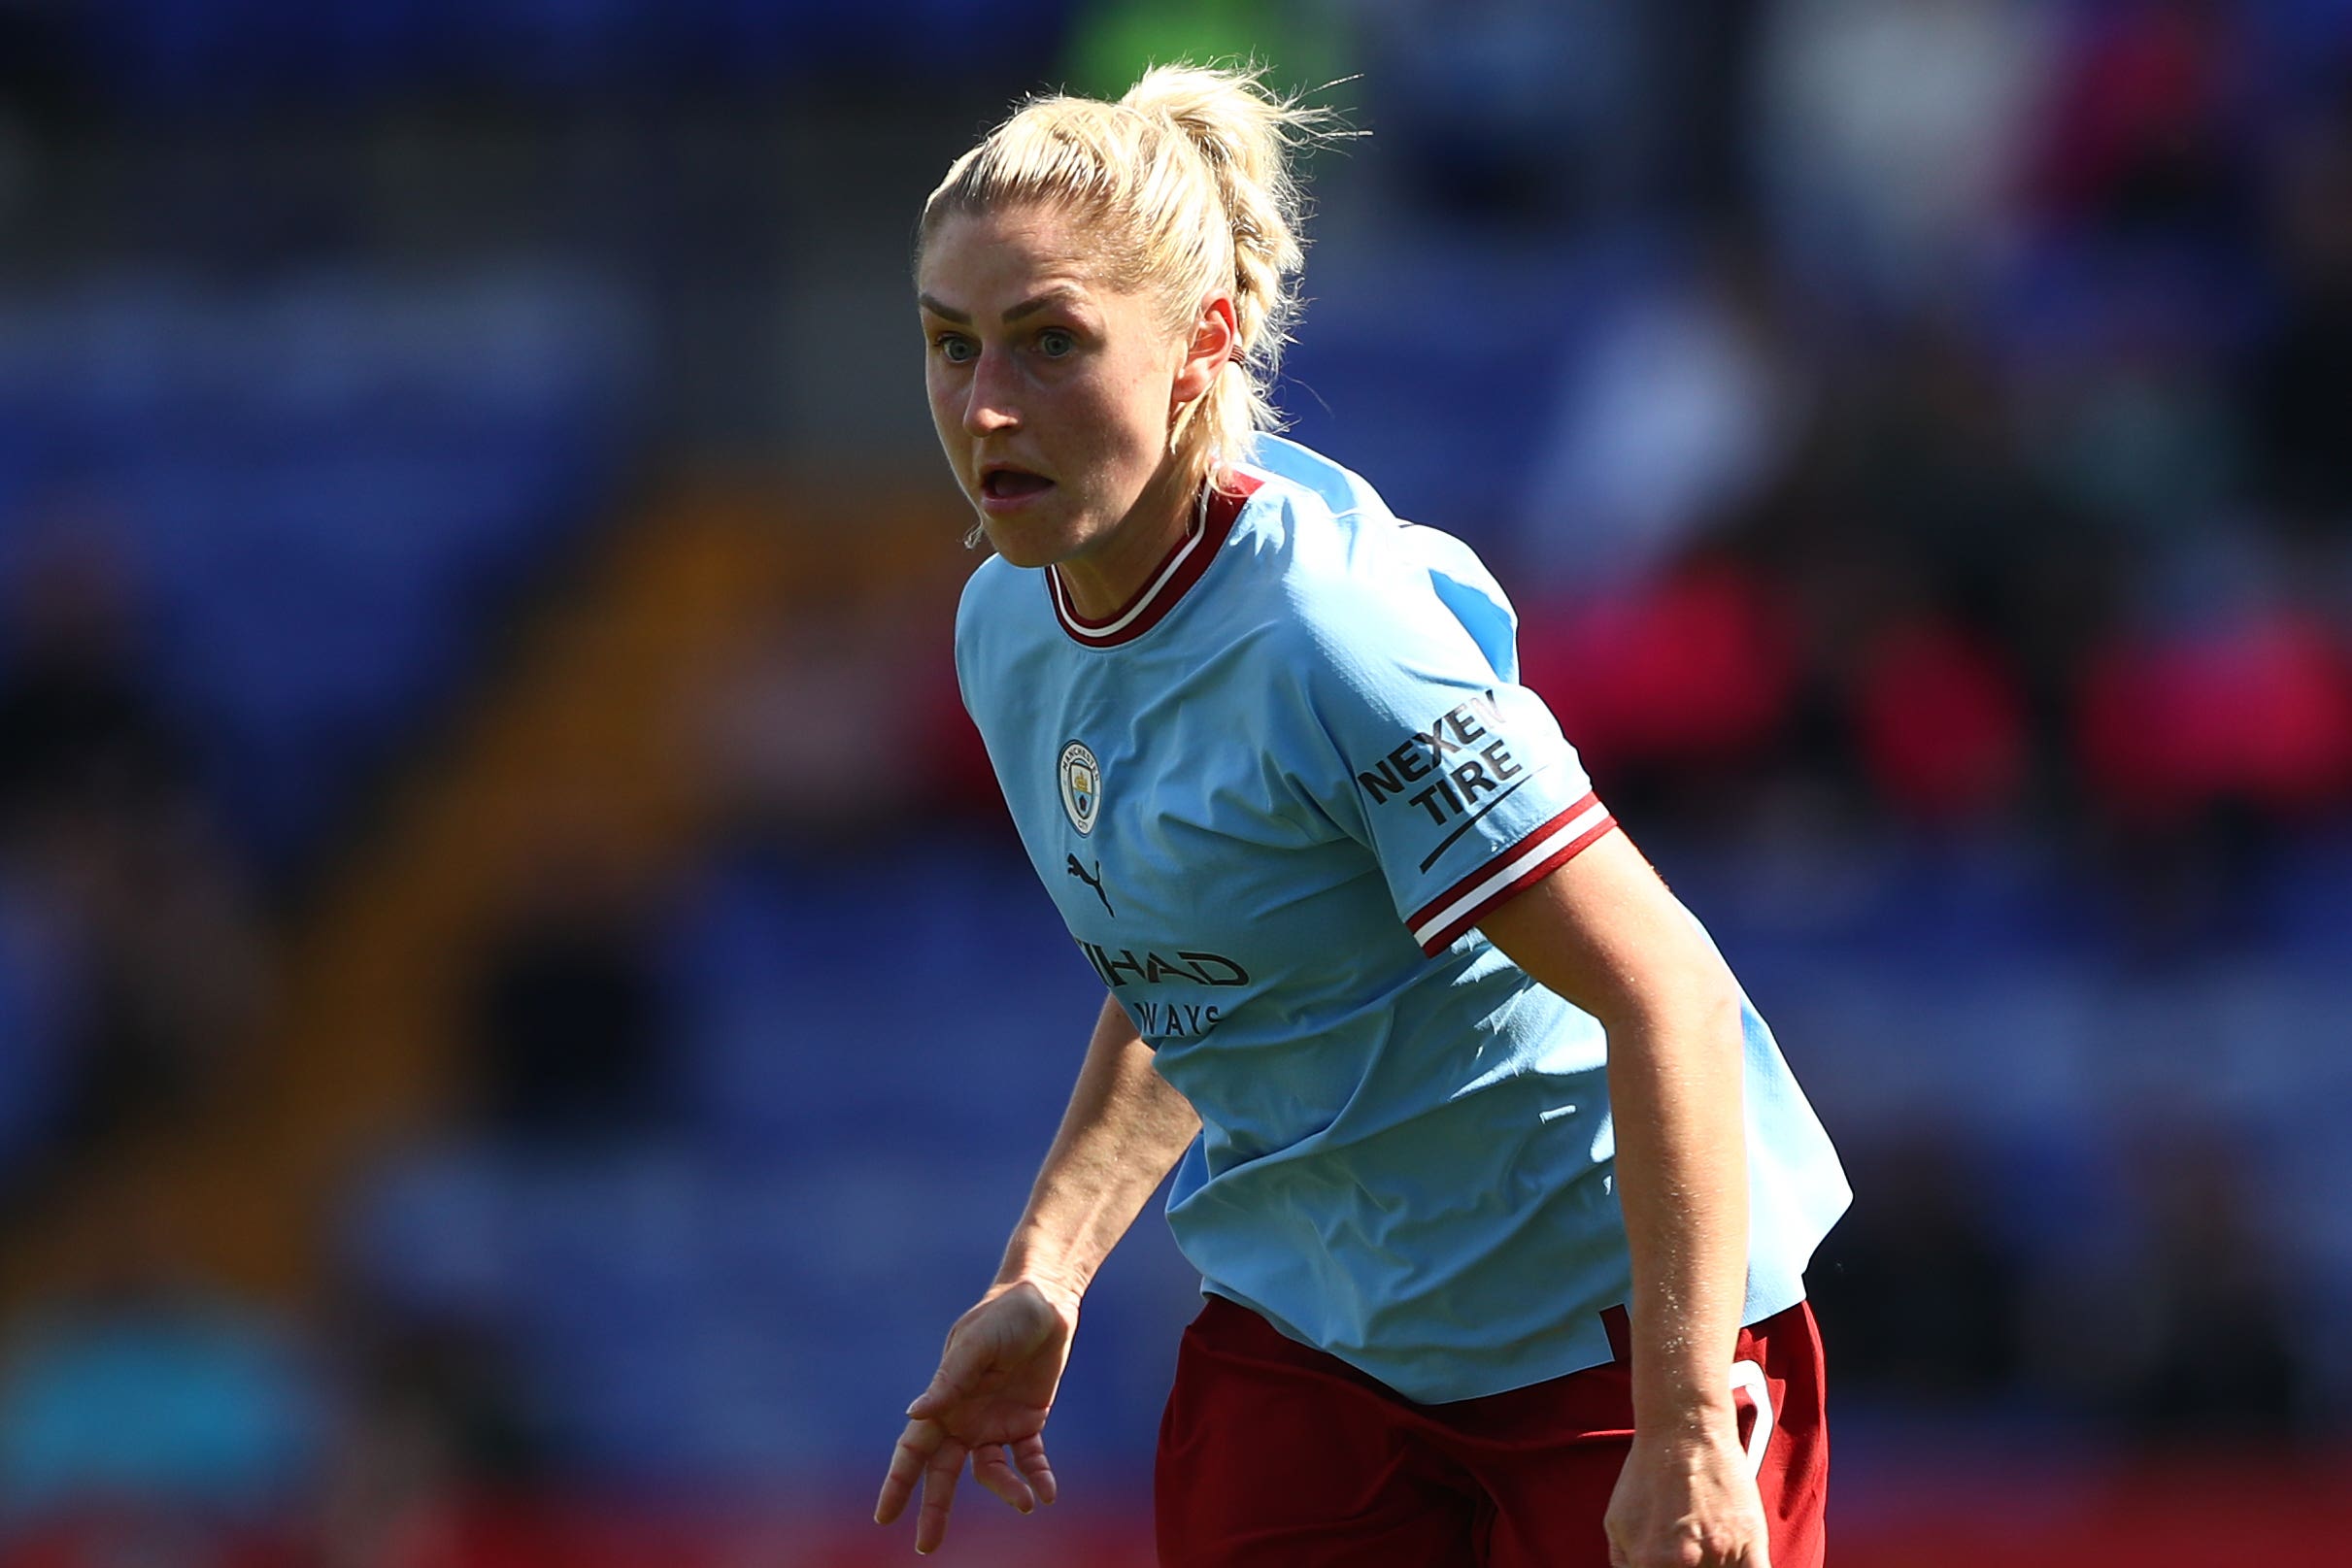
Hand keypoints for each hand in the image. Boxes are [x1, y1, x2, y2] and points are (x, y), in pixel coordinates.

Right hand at [875, 1279, 1077, 1553]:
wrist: (1044, 1301)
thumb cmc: (1003, 1316)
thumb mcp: (976, 1344)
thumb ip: (950, 1380)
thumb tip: (915, 1414)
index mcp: (943, 1401)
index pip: (914, 1448)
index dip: (898, 1481)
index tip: (883, 1516)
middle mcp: (963, 1418)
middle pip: (943, 1472)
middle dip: (934, 1508)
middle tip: (926, 1546)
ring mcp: (994, 1423)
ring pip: (990, 1472)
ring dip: (1005, 1491)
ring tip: (1025, 1504)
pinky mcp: (1027, 1421)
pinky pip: (1029, 1459)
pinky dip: (1037, 1476)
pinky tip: (1047, 1493)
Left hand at [1603, 1426, 1770, 1567]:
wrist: (1685, 1430)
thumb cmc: (1648, 1474)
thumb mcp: (1616, 1523)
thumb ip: (1625, 1565)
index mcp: (1647, 1563)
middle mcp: (1683, 1565)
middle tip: (1692, 1561)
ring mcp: (1719, 1555)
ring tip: (1710, 1557)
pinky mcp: (1751, 1544)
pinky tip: (1737, 1566)